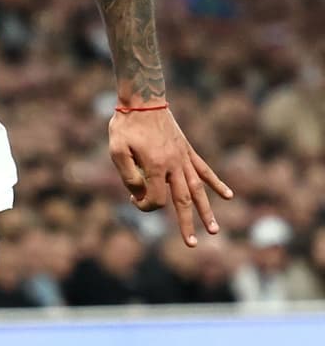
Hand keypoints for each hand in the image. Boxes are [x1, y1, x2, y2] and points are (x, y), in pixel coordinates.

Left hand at [107, 106, 232, 247]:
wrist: (143, 100)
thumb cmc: (126, 126)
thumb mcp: (116, 150)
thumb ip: (127, 174)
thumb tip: (138, 193)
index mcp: (156, 167)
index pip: (155, 199)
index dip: (143, 206)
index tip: (132, 198)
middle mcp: (174, 165)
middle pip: (183, 201)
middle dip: (187, 224)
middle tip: (192, 244)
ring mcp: (184, 158)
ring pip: (198, 190)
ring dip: (206, 211)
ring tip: (215, 230)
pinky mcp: (187, 151)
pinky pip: (205, 170)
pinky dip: (216, 184)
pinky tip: (228, 196)